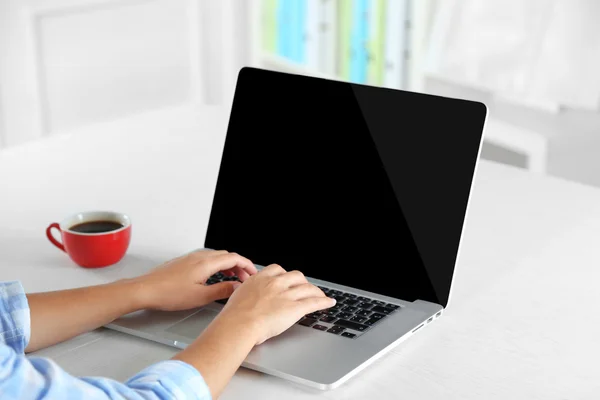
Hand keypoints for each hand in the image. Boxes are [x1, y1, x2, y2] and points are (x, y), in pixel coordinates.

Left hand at [133, 250, 256, 310]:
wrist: (145, 290)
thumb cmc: (169, 294)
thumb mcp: (200, 297)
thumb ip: (221, 291)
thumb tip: (237, 287)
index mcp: (206, 263)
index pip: (234, 258)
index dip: (247, 265)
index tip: (254, 274)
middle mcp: (199, 257)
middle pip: (226, 255)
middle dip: (239, 265)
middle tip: (245, 279)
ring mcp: (191, 258)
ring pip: (216, 257)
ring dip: (228, 265)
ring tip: (233, 279)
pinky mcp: (184, 262)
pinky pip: (206, 259)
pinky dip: (217, 266)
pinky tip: (214, 278)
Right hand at [219, 264, 335, 344]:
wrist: (240, 323)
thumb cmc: (235, 315)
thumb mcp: (238, 296)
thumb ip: (247, 293)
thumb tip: (247, 296)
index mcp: (261, 278)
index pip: (278, 269)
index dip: (285, 275)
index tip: (288, 280)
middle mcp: (276, 283)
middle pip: (296, 276)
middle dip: (302, 282)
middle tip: (305, 288)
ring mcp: (287, 294)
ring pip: (308, 288)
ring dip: (316, 291)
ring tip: (320, 295)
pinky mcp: (296, 308)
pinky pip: (314, 302)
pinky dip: (324, 301)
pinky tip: (329, 302)